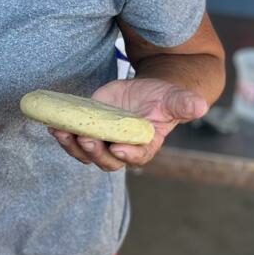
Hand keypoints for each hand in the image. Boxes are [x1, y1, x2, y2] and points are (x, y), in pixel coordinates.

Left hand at [49, 78, 207, 171]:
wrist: (145, 94)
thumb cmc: (162, 99)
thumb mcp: (174, 99)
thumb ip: (184, 104)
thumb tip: (200, 106)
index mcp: (145, 145)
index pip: (136, 156)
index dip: (127, 154)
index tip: (118, 148)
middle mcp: (122, 149)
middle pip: (106, 160)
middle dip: (95, 152)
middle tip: (87, 138)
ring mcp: (104, 141)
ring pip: (86, 153)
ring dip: (73, 145)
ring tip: (62, 132)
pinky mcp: (89, 130)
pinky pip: (74, 139)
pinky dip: (63, 134)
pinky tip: (53, 124)